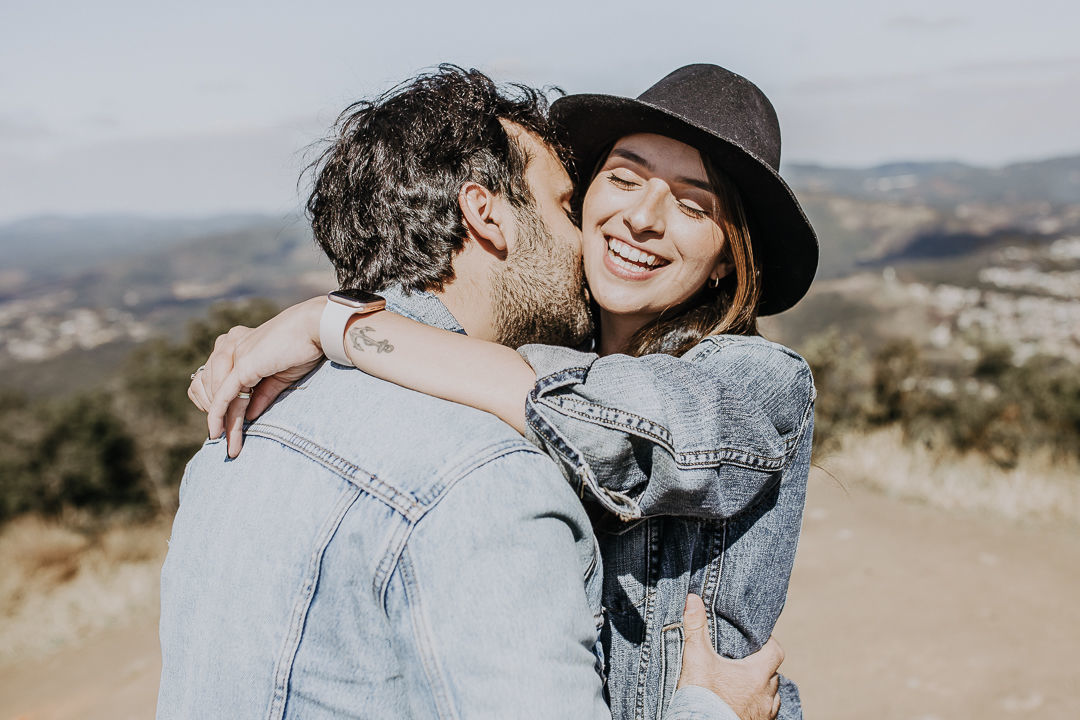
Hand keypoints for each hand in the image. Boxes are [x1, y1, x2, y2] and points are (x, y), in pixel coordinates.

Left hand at [187, 296, 326, 456]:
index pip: (212, 377)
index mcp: (237, 343)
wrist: (315, 328)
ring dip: (223, 423)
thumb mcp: (280, 375)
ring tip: (229, 444)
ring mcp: (234, 354)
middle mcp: (229, 345)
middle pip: (209, 387)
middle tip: (225, 441)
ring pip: (217, 395)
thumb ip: (262, 394)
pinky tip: (219, 433)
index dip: (213, 403)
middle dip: (216, 416)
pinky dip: (219, 415)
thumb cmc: (304, 347)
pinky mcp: (242, 365)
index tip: (221, 425)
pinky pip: (225, 395)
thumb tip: (250, 415)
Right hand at [678, 594, 783, 719]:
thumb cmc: (702, 697)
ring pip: (771, 695)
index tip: (757, 639)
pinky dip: (757, 706)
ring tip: (744, 683)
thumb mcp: (696, 658)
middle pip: (773, 674)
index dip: (768, 643)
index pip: (776, 651)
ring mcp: (764, 714)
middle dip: (762, 666)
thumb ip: (696, 628)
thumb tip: (693, 599)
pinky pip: (765, 713)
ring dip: (762, 688)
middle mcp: (766, 695)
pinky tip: (741, 703)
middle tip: (745, 660)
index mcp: (757, 674)